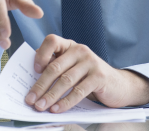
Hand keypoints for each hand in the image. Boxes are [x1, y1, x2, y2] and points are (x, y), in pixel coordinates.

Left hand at [25, 35, 148, 112]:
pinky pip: (78, 91)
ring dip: (50, 96)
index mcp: (70, 45)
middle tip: (30, 99)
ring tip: (41, 106)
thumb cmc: (88, 76)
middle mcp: (80, 50)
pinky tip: (57, 109)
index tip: (34, 71)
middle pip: (55, 67)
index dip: (41, 54)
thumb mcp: (72, 67)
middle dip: (40, 85)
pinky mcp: (99, 77)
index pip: (51, 41)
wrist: (118, 85)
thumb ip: (56, 65)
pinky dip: (65, 101)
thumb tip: (31, 74)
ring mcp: (91, 62)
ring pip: (65, 80)